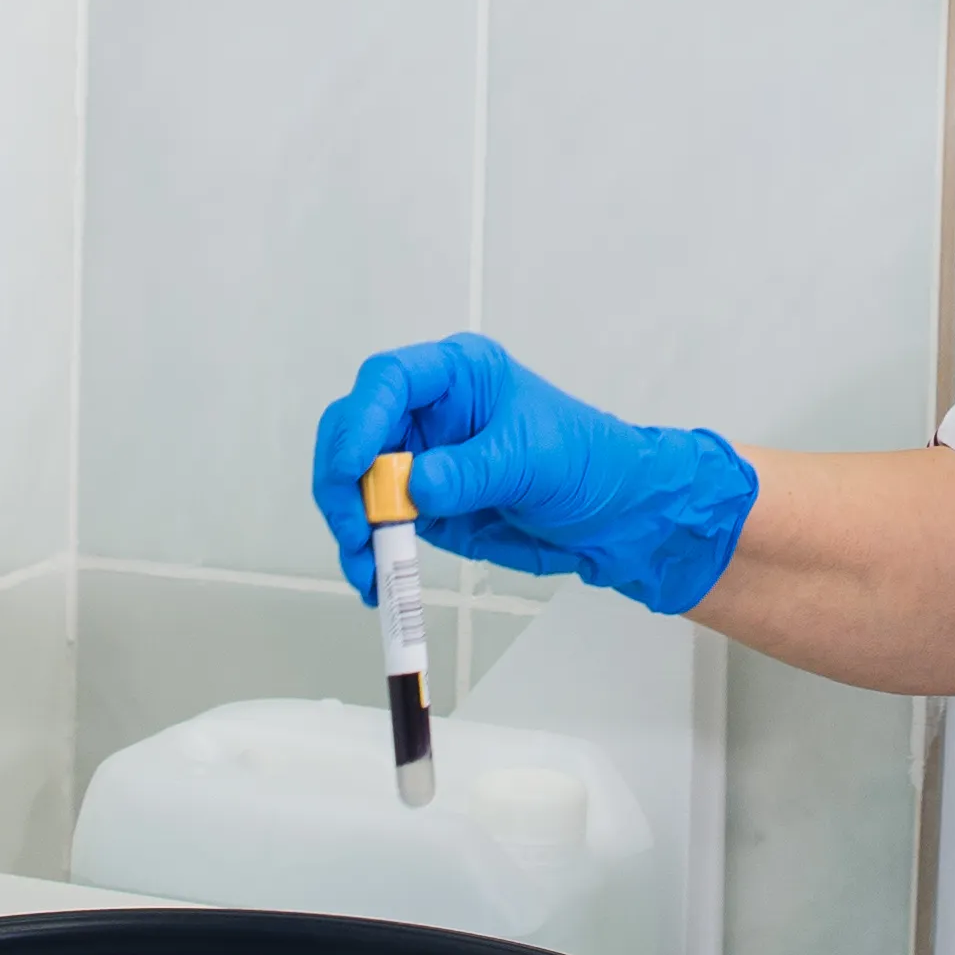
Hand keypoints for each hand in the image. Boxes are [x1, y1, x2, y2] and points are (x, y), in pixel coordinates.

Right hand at [309, 334, 761, 619]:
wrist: (611, 514)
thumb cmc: (586, 461)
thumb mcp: (534, 459)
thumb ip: (473, 471)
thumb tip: (415, 486)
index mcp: (456, 374)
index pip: (389, 380)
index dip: (361, 420)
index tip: (353, 466)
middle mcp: (426, 410)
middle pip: (353, 431)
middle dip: (343, 482)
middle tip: (354, 531)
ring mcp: (417, 457)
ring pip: (353, 482)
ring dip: (349, 526)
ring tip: (367, 570)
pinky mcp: (419, 503)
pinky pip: (375, 523)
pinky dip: (368, 553)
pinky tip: (376, 580)